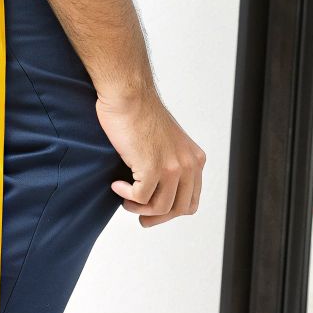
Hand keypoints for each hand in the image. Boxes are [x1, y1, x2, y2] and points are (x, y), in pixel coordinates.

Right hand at [95, 92, 206, 227]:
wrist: (129, 95)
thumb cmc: (139, 115)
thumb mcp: (166, 143)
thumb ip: (169, 165)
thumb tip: (155, 197)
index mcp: (195, 159)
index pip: (191, 201)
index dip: (171, 212)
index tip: (152, 211)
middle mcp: (188, 164)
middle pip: (178, 209)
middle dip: (156, 217)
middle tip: (138, 215)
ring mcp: (172, 167)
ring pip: (160, 208)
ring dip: (139, 208)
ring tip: (125, 199)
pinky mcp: (152, 167)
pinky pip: (140, 198)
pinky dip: (126, 196)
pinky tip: (117, 185)